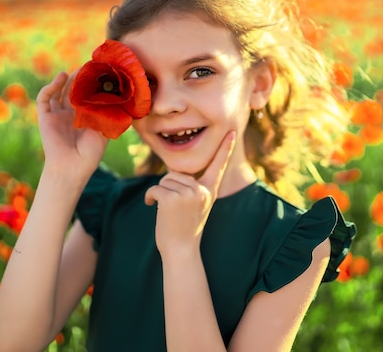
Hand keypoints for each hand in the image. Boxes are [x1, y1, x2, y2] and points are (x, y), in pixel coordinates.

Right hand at [36, 71, 107, 174]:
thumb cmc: (91, 152)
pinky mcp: (45, 117)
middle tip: (90, 66)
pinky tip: (61, 78)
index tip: (101, 71)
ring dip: (66, 79)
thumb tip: (119, 94)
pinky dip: (51, 86)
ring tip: (77, 70)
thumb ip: (108, 112)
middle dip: (81, 78)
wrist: (73, 166)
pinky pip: (44, 98)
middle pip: (74, 90)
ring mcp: (57, 115)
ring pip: (59, 91)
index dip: (92, 84)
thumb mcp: (104, 129)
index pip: (87, 95)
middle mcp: (70, 114)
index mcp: (85, 117)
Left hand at [144, 131, 235, 255]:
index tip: (232, 132)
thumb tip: (175, 173)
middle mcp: (202, 190)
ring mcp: (188, 194)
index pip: (218, 166)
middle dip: (169, 188)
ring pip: (165, 180)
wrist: (181, 250)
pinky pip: (155, 188)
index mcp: (210, 190)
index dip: (225, 148)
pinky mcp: (172, 198)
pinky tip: (153, 208)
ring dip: (160, 194)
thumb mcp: (195, 205)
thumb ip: (192, 188)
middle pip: (176, 173)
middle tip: (174, 209)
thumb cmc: (184, 228)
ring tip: (168, 212)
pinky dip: (150, 197)